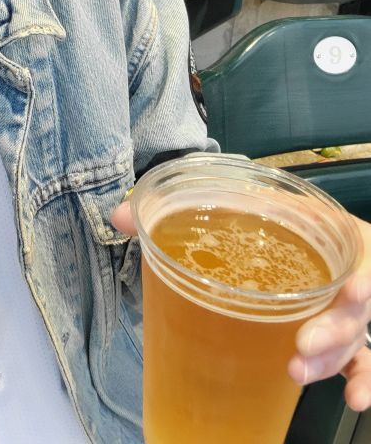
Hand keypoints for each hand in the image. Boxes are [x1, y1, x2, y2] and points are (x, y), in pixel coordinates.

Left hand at [290, 216, 370, 410]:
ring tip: (299, 370)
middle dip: (330, 331)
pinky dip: (361, 383)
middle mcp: (358, 288)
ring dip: (328, 361)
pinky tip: (355, 399)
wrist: (327, 247)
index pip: (363, 264)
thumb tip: (240, 199)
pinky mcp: (347, 344)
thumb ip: (278, 205)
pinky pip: (359, 365)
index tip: (352, 289)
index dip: (360, 281)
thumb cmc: (313, 226)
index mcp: (353, 248)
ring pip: (349, 344)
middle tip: (304, 342)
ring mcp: (354, 319)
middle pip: (352, 314)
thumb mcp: (302, 209)